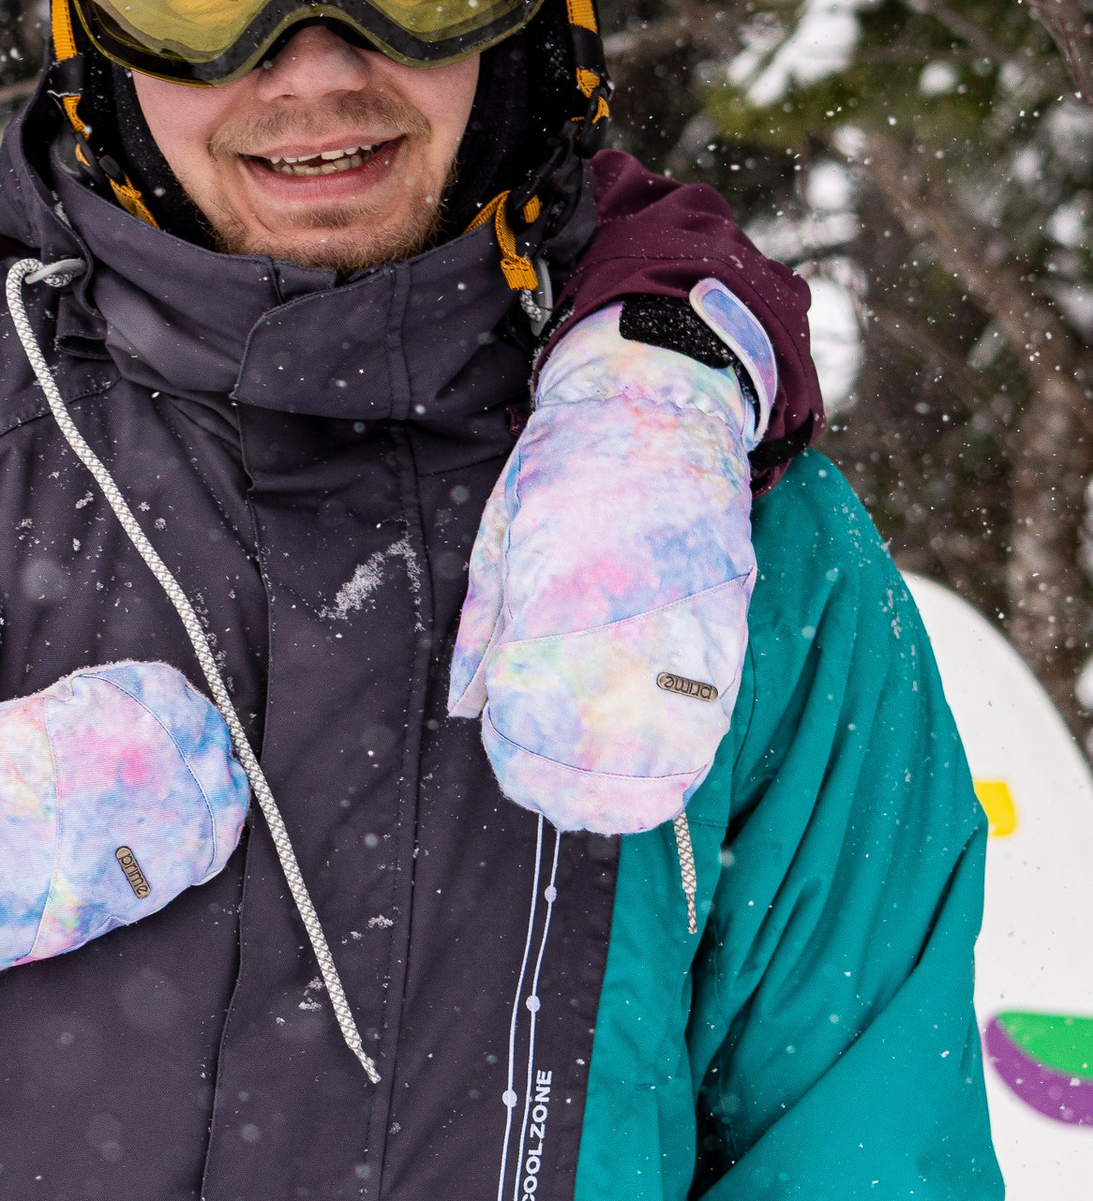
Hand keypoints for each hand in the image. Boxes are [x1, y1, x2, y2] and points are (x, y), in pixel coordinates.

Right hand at [0, 580, 248, 1001]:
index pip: (95, 714)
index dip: (143, 697)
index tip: (161, 684)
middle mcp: (33, 814)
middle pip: (140, 769)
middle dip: (185, 743)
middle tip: (209, 724)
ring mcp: (49, 874)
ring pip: (152, 832)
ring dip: (199, 797)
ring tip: (222, 770)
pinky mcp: (55, 925)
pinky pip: (140, 892)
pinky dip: (183, 860)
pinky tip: (209, 835)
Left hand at [451, 279, 778, 834]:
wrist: (658, 398)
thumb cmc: (564, 463)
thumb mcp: (501, 532)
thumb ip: (483, 628)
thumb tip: (469, 706)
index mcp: (557, 588)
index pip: (538, 710)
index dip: (522, 759)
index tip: (508, 762)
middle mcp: (629, 609)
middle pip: (607, 742)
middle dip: (575, 790)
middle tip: (549, 798)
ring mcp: (690, 612)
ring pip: (674, 736)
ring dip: (637, 785)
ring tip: (603, 802)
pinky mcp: (731, 611)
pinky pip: (716, 703)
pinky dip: (687, 749)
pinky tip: (660, 768)